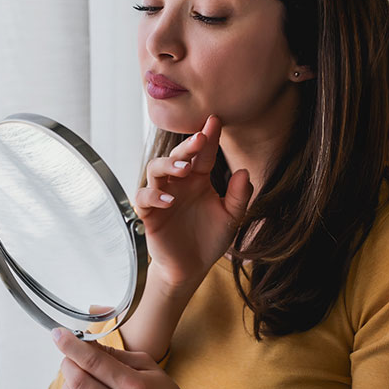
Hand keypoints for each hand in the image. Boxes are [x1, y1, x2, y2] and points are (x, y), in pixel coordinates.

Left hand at [53, 328, 232, 388]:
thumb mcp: (149, 367)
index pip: (94, 362)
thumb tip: (89, 344)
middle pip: (77, 381)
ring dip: (66, 382)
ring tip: (76, 373)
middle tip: (69, 352)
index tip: (59, 334)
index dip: (71, 345)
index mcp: (135, 387)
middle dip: (67, 360)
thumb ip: (118, 356)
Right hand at [135, 114, 253, 291]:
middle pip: (177, 156)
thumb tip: (244, 172)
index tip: (215, 120)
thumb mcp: (231, 218)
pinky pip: (144, 198)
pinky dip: (153, 197)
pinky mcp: (149, 214)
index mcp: (198, 179)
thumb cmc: (209, 239)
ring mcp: (162, 196)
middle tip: (199, 138)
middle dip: (187, 146)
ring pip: (155, 170)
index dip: (208, 137)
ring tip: (184, 169)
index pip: (202, 154)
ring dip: (168, 166)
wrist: (191, 269)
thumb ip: (239, 196)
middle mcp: (179, 184)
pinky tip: (169, 201)